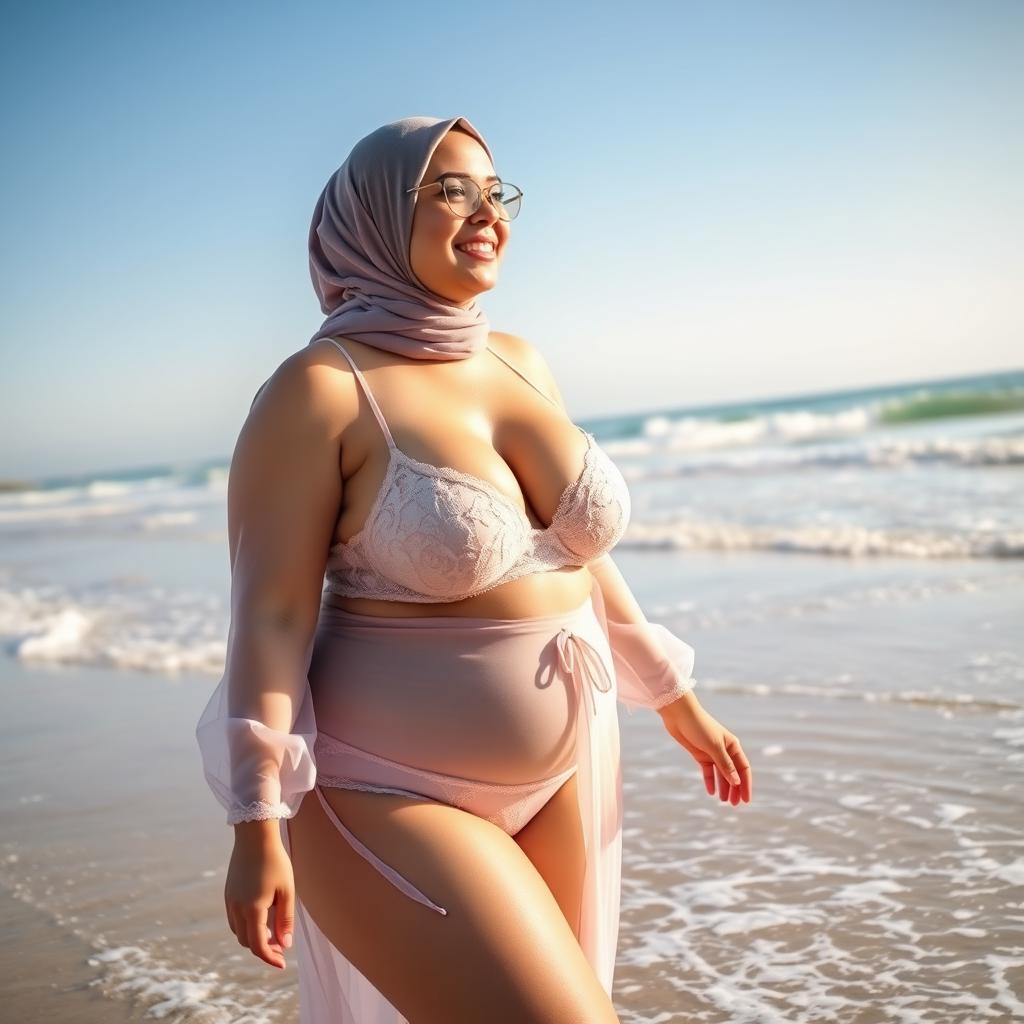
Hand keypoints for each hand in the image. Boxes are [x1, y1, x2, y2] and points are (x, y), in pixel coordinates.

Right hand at [225, 828, 295, 968]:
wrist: (255, 837)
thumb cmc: (275, 862)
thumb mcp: (287, 891)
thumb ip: (285, 919)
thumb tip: (284, 944)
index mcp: (252, 909)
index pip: (258, 945)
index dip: (270, 957)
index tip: (282, 964)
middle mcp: (236, 908)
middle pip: (246, 941)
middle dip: (263, 948)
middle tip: (281, 945)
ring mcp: (229, 900)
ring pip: (238, 931)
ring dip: (253, 937)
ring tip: (272, 931)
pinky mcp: (228, 893)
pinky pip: (234, 919)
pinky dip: (246, 925)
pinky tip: (261, 917)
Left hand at [658, 697, 751, 805]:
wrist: (679, 714)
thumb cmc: (699, 726)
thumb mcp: (714, 746)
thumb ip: (725, 765)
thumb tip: (736, 783)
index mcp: (733, 745)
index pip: (743, 769)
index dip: (746, 785)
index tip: (745, 800)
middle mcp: (724, 750)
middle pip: (733, 773)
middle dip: (735, 789)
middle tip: (734, 805)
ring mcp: (712, 753)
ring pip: (721, 774)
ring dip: (723, 787)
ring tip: (723, 801)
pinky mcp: (700, 754)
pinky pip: (708, 771)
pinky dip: (710, 781)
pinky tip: (711, 792)